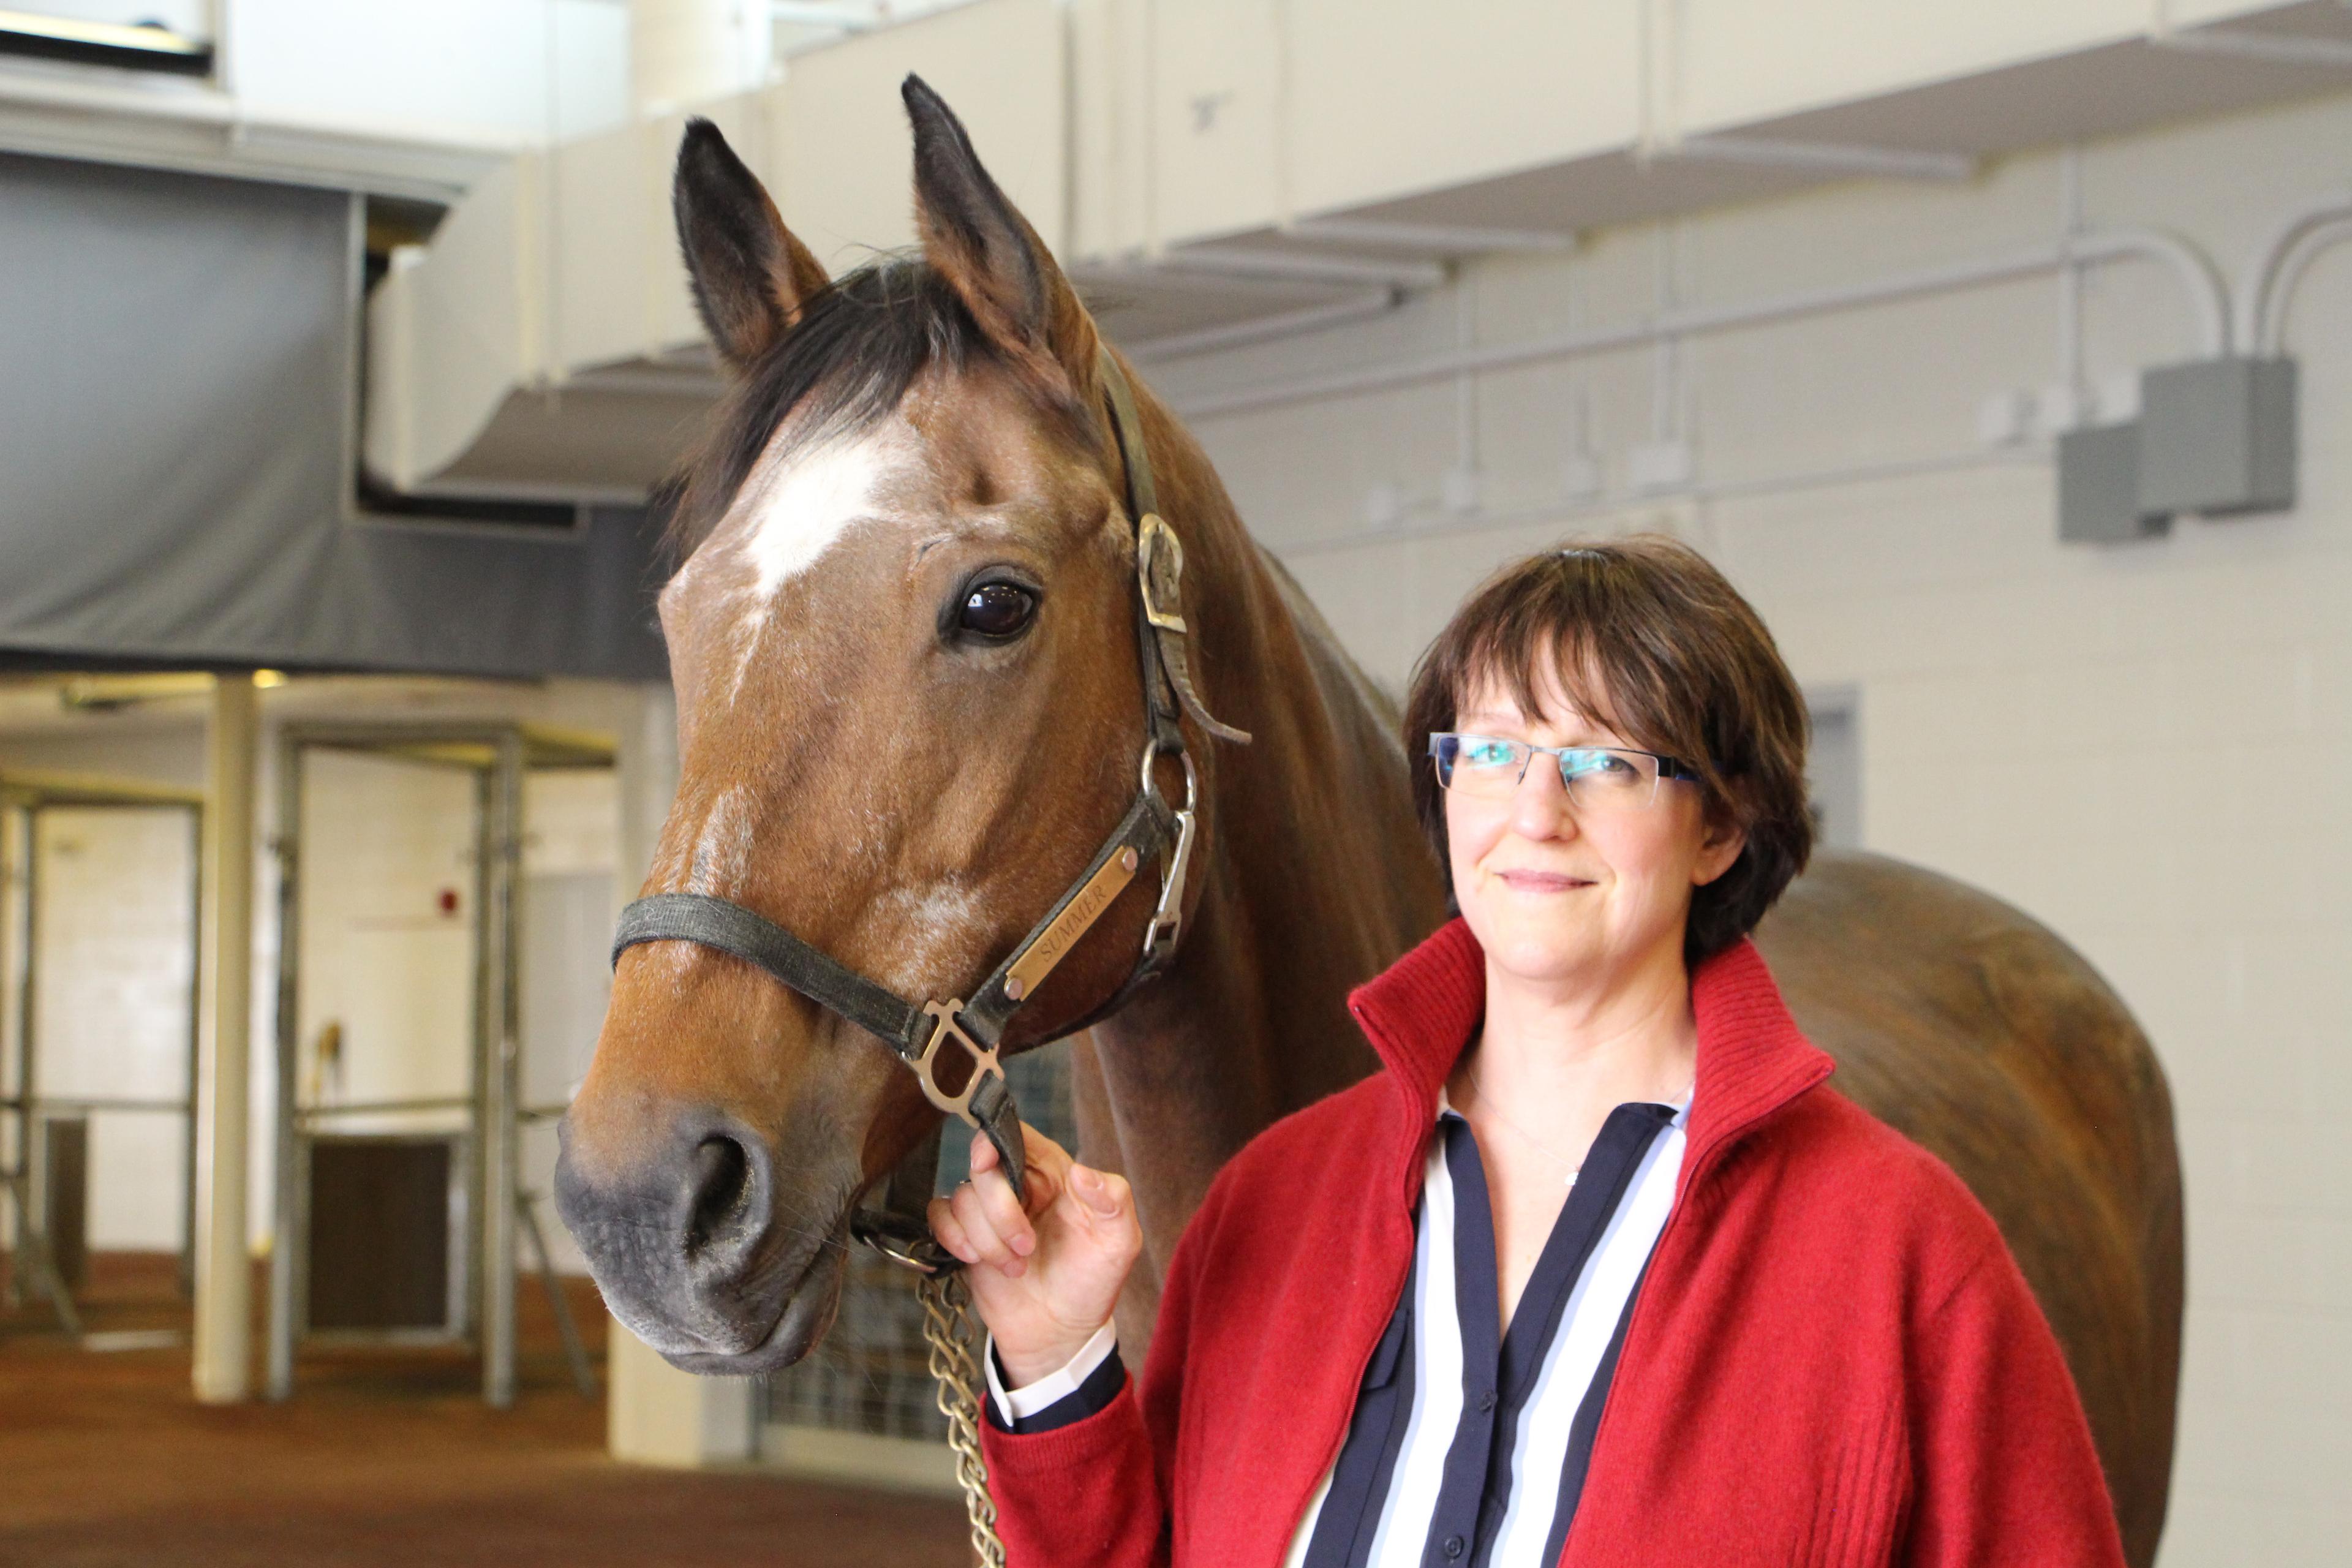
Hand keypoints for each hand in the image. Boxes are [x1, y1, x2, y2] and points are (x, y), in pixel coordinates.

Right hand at [928, 1122, 1141, 1387]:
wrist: (1059, 1332)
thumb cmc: (1092, 1282)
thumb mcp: (1120, 1242)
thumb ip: (1114, 1199)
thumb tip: (1083, 1172)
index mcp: (1054, 1172)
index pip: (1015, 1135)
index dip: (995, 1141)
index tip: (990, 1163)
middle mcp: (1018, 1184)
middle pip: (984, 1168)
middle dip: (1001, 1213)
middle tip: (1027, 1248)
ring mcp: (988, 1210)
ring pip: (962, 1198)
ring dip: (986, 1239)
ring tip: (1015, 1267)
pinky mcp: (966, 1234)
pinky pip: (939, 1216)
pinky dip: (954, 1238)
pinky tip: (976, 1260)